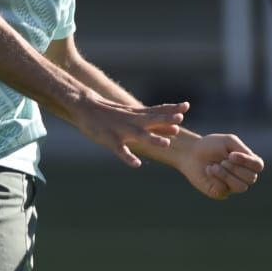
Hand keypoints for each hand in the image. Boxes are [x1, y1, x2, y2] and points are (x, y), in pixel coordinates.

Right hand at [72, 96, 186, 167]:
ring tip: (166, 144)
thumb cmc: (110, 113)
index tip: (186, 106)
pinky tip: (136, 164)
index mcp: (137, 114)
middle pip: (151, 119)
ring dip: (152, 138)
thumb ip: (151, 122)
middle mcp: (131, 120)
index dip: (171, 108)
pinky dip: (128, 157)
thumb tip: (176, 128)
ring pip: (139, 135)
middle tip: (179, 121)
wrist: (85, 106)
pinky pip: (120, 150)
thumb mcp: (132, 115)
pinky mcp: (110, 139)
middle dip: (165, 120)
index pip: (157, 109)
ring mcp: (121, 130)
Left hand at [166, 131, 264, 199]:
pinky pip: (224, 190)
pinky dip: (216, 179)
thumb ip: (242, 149)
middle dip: (236, 168)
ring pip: (241, 187)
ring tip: (215, 166)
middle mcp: (242, 175)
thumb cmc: (211, 146)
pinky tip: (208, 170)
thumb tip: (246, 162)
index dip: (248, 162)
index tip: (231, 154)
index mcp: (247, 162)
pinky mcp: (220, 193)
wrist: (191, 153)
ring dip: (227, 175)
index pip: (258, 166)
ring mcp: (232, 186)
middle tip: (222, 160)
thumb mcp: (228, 141)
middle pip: (251, 178)